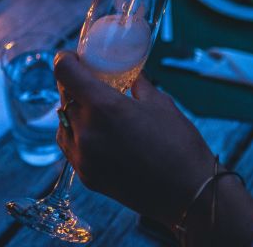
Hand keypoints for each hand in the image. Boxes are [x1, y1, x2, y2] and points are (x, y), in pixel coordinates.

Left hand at [53, 51, 216, 225]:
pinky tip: (98, 132)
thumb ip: (136, 85)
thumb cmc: (179, 145)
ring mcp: (83, 157)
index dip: (65, 59)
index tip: (72, 57)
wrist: (188, 194)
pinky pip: (70, 146)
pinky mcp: (86, 176)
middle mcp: (86, 131)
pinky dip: (77, 134)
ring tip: (96, 109)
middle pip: (64, 96)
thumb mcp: (160, 103)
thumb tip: (128, 74)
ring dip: (74, 111)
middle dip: (74, 85)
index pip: (64, 72)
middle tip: (90, 81)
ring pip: (63, 122)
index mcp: (104, 107)